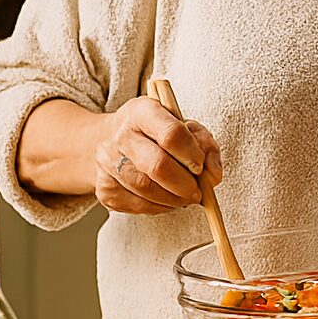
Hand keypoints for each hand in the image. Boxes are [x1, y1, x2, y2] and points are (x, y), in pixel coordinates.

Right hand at [93, 97, 221, 214]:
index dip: (192, 155)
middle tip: (197, 192)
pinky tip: (166, 200)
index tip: (200, 166)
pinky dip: (159, 207)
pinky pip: (137, 205)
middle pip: (158, 166)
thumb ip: (205, 145)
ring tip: (185, 197)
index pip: (172, 134)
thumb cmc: (156, 132)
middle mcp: (120, 136)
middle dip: (185, 184)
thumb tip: (213, 176)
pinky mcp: (104, 188)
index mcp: (142, 112)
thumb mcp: (184, 125)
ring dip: (174, 199)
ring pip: (147, 189)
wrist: (110, 140)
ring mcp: (108, 163)